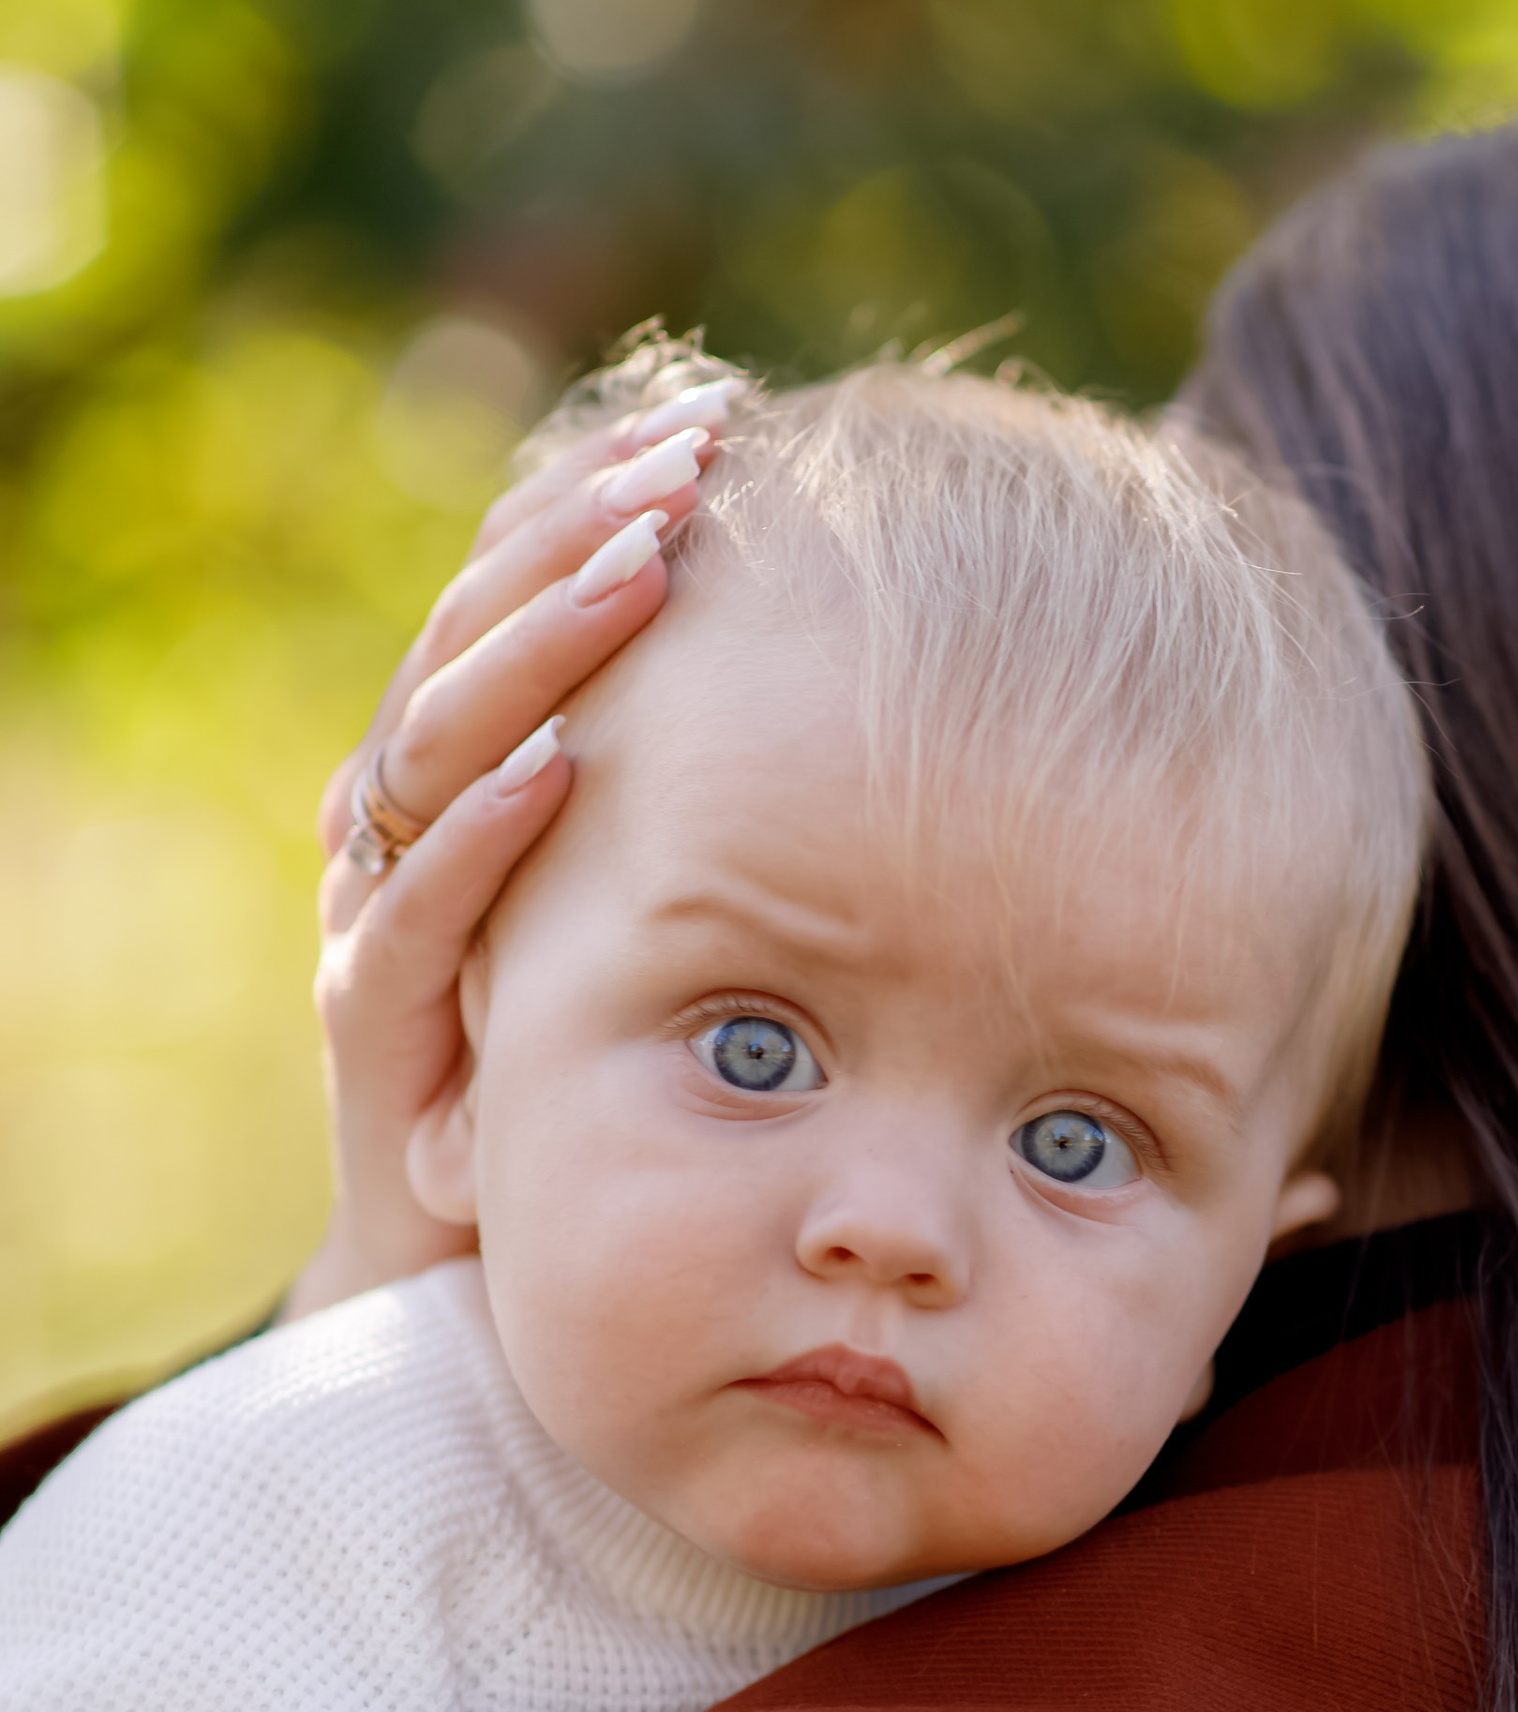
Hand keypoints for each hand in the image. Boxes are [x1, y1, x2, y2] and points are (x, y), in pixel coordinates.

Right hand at [290, 369, 745, 1321]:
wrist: (520, 1294)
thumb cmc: (650, 1095)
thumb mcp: (728, 929)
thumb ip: (780, 826)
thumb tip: (943, 684)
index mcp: (505, 779)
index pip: (530, 599)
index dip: (601, 499)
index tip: (711, 417)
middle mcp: (432, 829)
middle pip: (476, 637)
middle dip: (578, 535)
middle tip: (689, 458)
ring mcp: (398, 923)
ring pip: (431, 746)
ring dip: (538, 649)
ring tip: (641, 565)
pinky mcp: (380, 1037)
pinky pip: (410, 921)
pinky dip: (481, 836)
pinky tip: (557, 768)